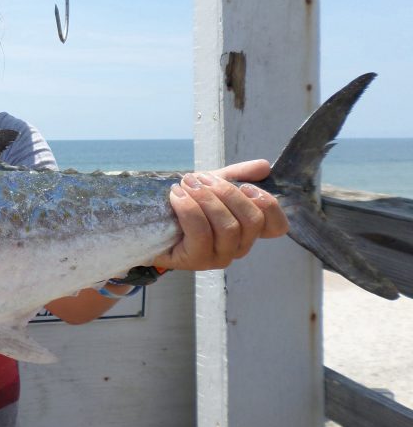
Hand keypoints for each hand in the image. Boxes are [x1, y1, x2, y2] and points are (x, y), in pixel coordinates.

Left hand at [154, 160, 288, 271]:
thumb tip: (265, 166)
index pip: (278, 226)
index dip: (269, 205)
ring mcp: (218, 257)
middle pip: (252, 221)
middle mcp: (238, 247)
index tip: (246, 186)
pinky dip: (189, 208)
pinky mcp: (195, 261)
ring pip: (228, 227)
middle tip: (201, 178)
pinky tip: (176, 195)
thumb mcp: (210, 184)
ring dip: (206, 199)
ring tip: (186, 184)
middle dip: (227, 192)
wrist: (147, 220)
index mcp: (248, 230)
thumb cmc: (184, 204)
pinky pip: (201, 232)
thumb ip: (236, 175)